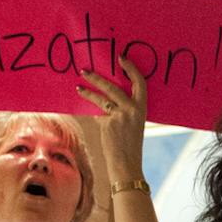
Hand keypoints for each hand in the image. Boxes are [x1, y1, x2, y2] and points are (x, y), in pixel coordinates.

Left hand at [77, 57, 148, 179]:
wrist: (127, 163)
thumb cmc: (129, 145)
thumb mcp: (133, 124)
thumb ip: (124, 110)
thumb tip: (105, 98)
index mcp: (142, 108)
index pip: (139, 82)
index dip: (130, 68)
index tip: (120, 58)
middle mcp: (133, 110)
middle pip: (113, 87)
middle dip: (97, 77)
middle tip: (86, 71)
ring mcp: (120, 116)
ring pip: (101, 98)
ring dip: (88, 92)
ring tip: (78, 88)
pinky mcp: (108, 124)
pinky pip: (97, 113)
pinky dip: (93, 112)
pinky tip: (88, 111)